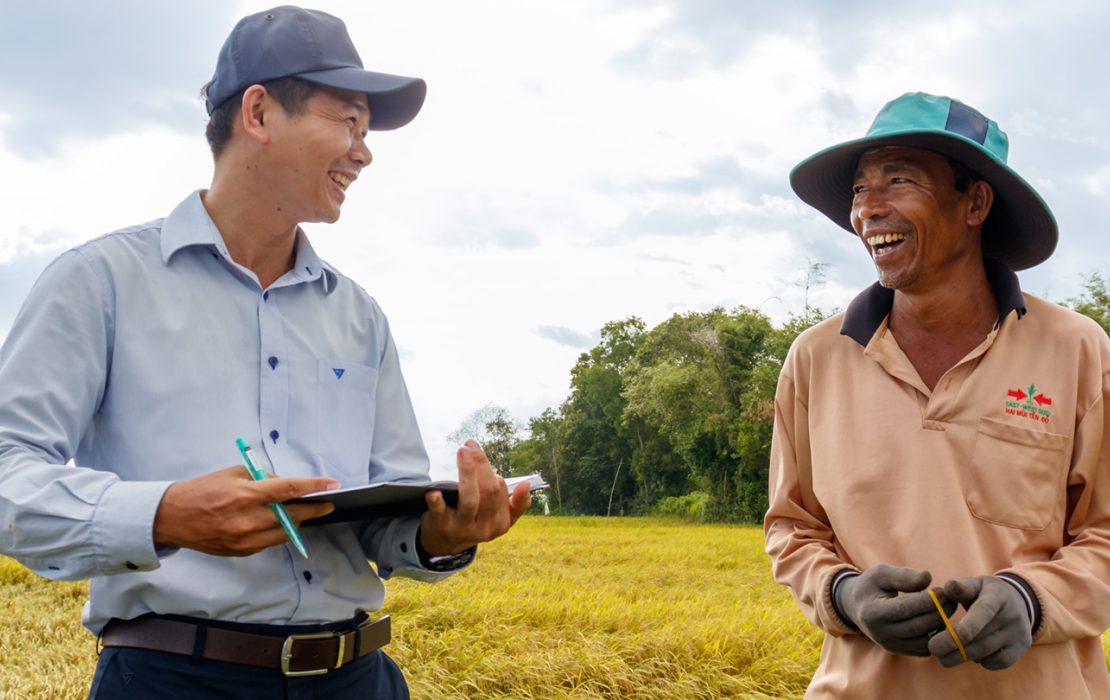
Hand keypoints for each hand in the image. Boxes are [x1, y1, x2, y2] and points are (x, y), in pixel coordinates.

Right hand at [153, 466, 336, 555]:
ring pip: (285, 532)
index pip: (289, 490)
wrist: (172, 517)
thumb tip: (286, 486)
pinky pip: (270, 542)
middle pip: (293, 516)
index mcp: (246, 495)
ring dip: (296, 522)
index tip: (331, 485)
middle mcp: (248, 519)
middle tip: (326, 504)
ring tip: (302, 512)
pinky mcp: (242, 552)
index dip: (314, 487)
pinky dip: (277, 531)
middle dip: (313, 509)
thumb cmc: (203, 490)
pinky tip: (277, 523)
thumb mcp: (234, 474)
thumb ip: (263, 479)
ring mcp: (245, 539)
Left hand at [418, 439, 530, 555]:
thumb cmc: (475, 522)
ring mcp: (463, 528)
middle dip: (480, 464)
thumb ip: (518, 503)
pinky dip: (437, 502)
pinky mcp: (442, 528)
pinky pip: (440, 513)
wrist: (445, 544)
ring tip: (463, 452)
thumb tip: (527, 483)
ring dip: (467, 473)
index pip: (500, 490)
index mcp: (501, 522)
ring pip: (470, 500)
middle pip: (488, 492)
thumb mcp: (500, 518)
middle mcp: (485, 528)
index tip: (475, 449)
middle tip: (469, 445)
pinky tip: (434, 491)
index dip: (488, 469)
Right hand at [835, 564, 956, 655]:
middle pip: (917, 626)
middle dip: (939, 612)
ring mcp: (889, 645)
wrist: (856, 607)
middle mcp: (880, 633)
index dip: (928, 600)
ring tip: (950, 608)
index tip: (944, 590)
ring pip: (924, 641)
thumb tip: (928, 578)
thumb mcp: (881, 573)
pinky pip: (923, 648)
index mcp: (872, 612)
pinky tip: (943, 621)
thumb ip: (903, 575)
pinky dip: (937, 637)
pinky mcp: (898, 651)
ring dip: (941, 626)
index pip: (906, 608)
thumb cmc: (871, 586)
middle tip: (953, 599)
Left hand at [929, 576, 1031, 669]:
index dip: (964, 628)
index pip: (982, 612)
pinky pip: (999, 661)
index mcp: (997, 596)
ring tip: (944, 658)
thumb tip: (947, 587)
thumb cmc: (985, 593)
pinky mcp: (1022, 647)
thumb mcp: (974, 584)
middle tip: (933, 650)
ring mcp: (1019, 632)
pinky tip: (970, 655)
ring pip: (986, 651)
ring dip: (962, 656)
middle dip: (953, 646)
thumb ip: (960, 588)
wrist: (1018, 601)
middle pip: (980, 637)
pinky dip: (982, 662)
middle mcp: (1012, 615)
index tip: (939, 640)